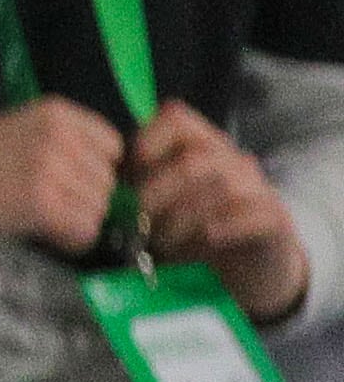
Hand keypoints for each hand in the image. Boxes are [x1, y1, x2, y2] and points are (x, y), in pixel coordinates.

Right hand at [0, 96, 123, 253]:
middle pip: (108, 183)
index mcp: (56, 111)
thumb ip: (67, 146)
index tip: (66, 178)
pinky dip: (68, 241)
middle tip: (43, 201)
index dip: (93, 168)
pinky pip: (84, 232)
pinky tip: (39, 229)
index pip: (113, 146)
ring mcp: (51, 168)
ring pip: (98, 210)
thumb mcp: (25, 133)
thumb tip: (114, 183)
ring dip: (75, 221)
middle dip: (84, 199)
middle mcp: (58, 135)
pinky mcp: (42, 202)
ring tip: (37, 215)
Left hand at [137, 102, 310, 320]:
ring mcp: (257, 186)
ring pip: (222, 185)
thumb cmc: (196, 228)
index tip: (129, 171)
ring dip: (184, 217)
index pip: (175, 117)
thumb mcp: (164, 202)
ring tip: (164, 243)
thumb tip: (105, 187)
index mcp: (200, 142)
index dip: (148, 139)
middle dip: (157, 193)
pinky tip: (207, 239)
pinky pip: (255, 213)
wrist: (251, 264)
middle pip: (193, 159)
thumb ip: (141, 184)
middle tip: (139, 223)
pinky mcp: (276, 218)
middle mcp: (231, 158)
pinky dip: (225, 226)